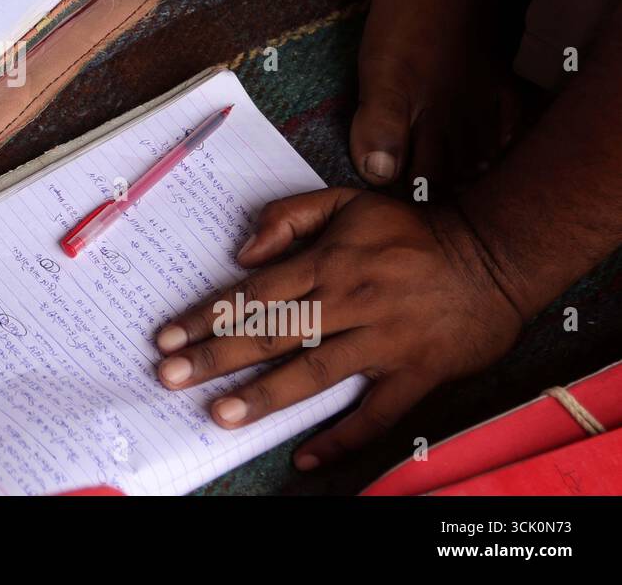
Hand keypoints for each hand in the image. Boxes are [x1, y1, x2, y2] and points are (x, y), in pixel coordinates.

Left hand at [153, 188, 523, 469]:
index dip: (206, 315)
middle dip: (216, 357)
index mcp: (329, 262)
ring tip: (219, 415)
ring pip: (315, 374)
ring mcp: (384, 342)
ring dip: (265, 397)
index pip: (253, 293)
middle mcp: (350, 302)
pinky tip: (305, 458)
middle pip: (272, 334)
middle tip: (170, 376)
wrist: (493, 256)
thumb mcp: (346, 202)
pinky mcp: (416, 374)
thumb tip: (242, 253)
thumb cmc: (411, 229)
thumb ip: (289, 217)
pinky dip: (341, 438)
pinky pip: (376, 414)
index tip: (166, 336)